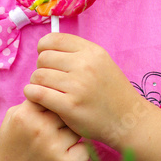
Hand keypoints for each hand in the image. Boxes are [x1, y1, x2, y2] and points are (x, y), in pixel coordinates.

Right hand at [0, 99, 89, 160]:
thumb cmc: (12, 143)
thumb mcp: (14, 116)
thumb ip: (32, 100)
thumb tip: (54, 85)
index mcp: (26, 114)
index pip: (52, 95)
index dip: (55, 101)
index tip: (54, 108)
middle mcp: (40, 129)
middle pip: (66, 111)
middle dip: (65, 117)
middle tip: (58, 126)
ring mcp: (53, 148)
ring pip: (77, 129)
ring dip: (72, 134)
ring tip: (59, 141)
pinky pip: (85, 148)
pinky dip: (80, 151)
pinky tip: (67, 153)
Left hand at [23, 33, 144, 148]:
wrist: (128, 120)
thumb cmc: (111, 91)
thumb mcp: (101, 62)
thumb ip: (77, 53)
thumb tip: (44, 47)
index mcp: (92, 51)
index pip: (53, 39)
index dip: (43, 48)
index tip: (46, 59)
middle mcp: (85, 65)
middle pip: (43, 58)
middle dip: (42, 68)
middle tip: (49, 79)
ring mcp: (77, 86)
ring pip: (38, 76)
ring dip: (37, 83)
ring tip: (45, 90)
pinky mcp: (70, 106)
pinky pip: (38, 93)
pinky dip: (32, 94)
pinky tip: (36, 97)